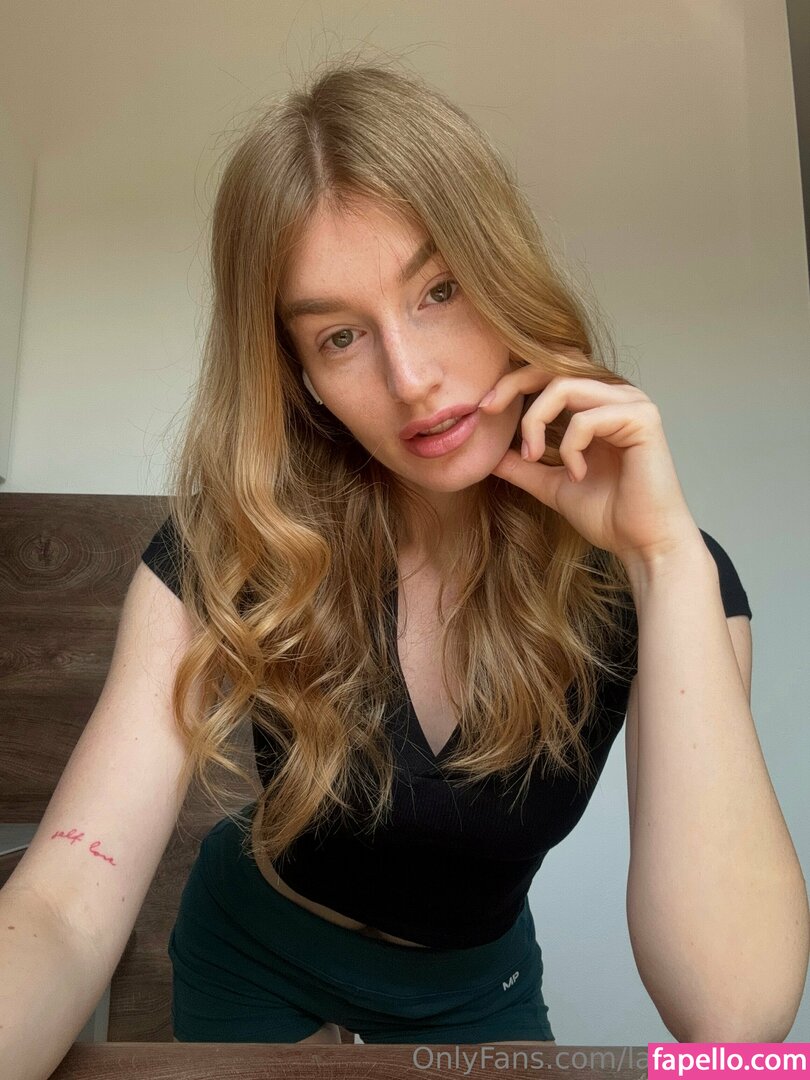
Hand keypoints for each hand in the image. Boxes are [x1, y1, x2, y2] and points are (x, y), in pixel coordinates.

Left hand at [481, 351, 701, 568]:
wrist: (642, 544)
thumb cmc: (609, 515)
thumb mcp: (552, 484)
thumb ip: (524, 465)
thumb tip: (488, 455)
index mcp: (598, 402)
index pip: (550, 369)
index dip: (513, 380)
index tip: (484, 409)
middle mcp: (616, 394)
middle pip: (554, 363)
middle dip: (514, 382)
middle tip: (488, 409)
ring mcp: (632, 402)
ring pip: (564, 386)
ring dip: (536, 421)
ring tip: (535, 457)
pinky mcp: (642, 418)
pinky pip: (586, 418)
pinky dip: (570, 448)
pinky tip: (577, 475)